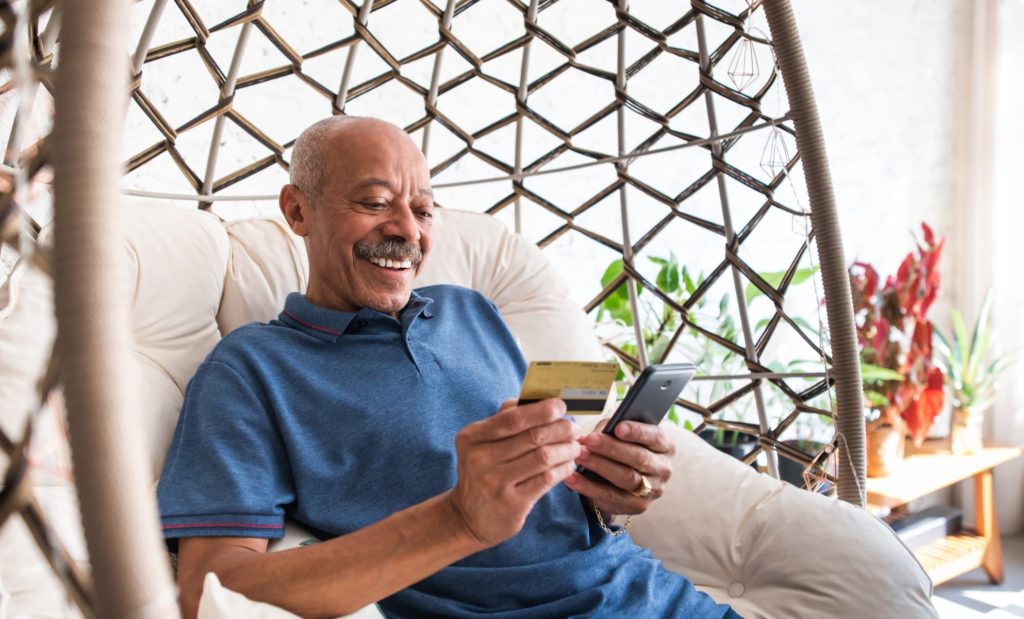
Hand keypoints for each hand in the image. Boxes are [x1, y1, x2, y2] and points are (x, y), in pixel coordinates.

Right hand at [448, 398, 580, 547]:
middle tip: (574, 428)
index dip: (542, 410)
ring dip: (566, 449)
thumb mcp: (481, 444)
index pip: (513, 418)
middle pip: (533, 437)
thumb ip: (504, 419)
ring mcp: (495, 483)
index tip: (561, 406)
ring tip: (574, 446)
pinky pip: (546, 479)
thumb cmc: (483, 472)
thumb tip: (538, 399)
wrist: (468, 518)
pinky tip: (568, 464)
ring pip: (543, 457)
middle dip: (561, 429)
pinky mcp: (512, 504)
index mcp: (472, 437)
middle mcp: (480, 459)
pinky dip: (563, 469)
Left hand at [564, 420, 674, 516]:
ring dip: (599, 466)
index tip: (618, 427)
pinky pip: (611, 497)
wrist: (619, 479)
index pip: (655, 437)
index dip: (637, 432)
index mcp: (665, 446)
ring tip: (579, 455)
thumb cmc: (620, 446)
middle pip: (639, 458)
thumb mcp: (619, 433)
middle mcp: (664, 469)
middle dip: (611, 448)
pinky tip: (572, 478)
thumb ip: (612, 429)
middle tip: (588, 440)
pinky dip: (589, 487)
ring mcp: (653, 490)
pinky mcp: (638, 506)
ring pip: (626, 478)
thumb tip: (595, 433)